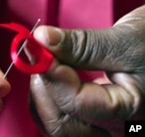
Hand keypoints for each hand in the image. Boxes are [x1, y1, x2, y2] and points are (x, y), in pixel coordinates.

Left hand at [30, 5, 144, 136]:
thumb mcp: (126, 41)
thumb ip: (81, 45)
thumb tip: (43, 39)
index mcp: (128, 113)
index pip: (75, 103)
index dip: (51, 74)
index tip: (39, 47)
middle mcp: (114, 129)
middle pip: (59, 124)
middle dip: (43, 88)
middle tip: (41, 56)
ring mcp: (102, 126)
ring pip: (56, 124)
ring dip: (43, 94)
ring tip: (48, 65)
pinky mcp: (94, 119)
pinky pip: (61, 117)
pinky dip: (49, 98)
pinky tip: (54, 77)